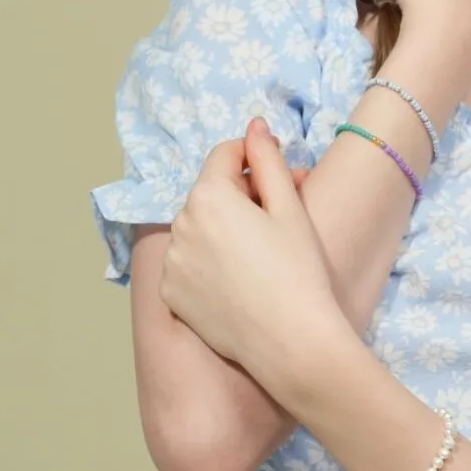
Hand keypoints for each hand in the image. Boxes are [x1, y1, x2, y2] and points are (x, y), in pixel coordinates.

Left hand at [162, 121, 352, 417]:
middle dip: (240, 196)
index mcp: (208, 195)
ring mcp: (171, 263)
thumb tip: (253, 126)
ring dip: (221, 229)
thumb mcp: (289, 207)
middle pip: (209, 193)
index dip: (254, 160)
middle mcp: (179, 225)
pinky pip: (187, 264)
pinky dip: (207, 263)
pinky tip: (239, 280)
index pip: (225, 155)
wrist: (292, 344)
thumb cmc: (299, 271)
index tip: (279, 179)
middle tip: (280, 218)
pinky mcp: (171, 295)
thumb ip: (267, 159)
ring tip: (260, 253)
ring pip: (197, 228)